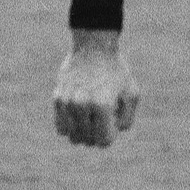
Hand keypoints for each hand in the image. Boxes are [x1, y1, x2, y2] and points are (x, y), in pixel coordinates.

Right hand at [53, 29, 139, 147]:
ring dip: (82, 131)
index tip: (112, 123)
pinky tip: (78, 114)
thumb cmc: (116, 71)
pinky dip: (70, 125)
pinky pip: (60, 127)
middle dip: (96, 134)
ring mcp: (67, 102)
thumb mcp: (131, 94)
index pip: (104, 141)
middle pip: (87, 140)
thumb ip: (126, 120)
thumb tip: (110, 132)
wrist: (93, 47)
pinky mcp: (57, 98)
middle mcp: (82, 104)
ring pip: (72, 136)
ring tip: (90, 116)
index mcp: (102, 104)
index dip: (110, 136)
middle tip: (101, 118)